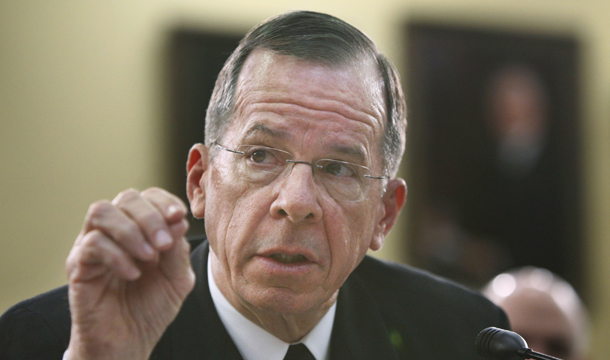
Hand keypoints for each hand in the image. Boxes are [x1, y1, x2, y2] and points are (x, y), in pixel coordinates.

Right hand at [64, 188, 194, 359]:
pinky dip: (117, 256)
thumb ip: (178, 249)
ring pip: (101, 211)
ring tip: (149, 257)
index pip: (148, 196)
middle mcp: (114, 231)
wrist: (129, 342)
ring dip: (131, 231)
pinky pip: (91, 244)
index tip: (179, 217)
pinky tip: (133, 274)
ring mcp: (92, 245)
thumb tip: (178, 220)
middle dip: (150, 217)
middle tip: (164, 245)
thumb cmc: (152, 307)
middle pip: (126, 197)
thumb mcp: (177, 278)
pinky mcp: (77, 266)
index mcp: (140, 228)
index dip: (165, 201)